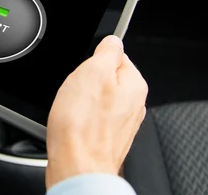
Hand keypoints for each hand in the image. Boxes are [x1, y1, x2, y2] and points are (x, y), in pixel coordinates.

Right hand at [45, 36, 147, 188]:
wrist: (77, 166)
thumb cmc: (83, 125)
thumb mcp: (93, 71)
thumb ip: (107, 51)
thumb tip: (113, 41)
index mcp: (134, 84)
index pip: (115, 55)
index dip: (93, 60)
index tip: (84, 71)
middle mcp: (133, 104)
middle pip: (104, 78)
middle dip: (85, 82)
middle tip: (76, 91)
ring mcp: (120, 123)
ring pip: (95, 99)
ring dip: (81, 101)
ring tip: (73, 110)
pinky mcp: (106, 138)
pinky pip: (90, 118)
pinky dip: (79, 119)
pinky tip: (73, 124)